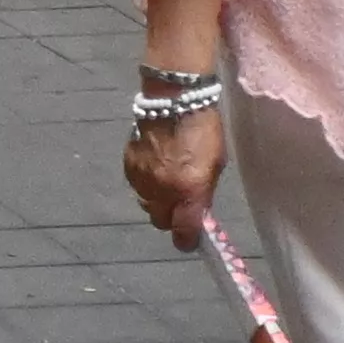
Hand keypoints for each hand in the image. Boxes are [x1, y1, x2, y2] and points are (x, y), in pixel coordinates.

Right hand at [122, 106, 222, 245]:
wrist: (174, 101)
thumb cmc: (204, 131)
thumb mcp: (215, 165)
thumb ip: (203, 192)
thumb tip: (197, 210)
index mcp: (190, 191)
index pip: (184, 231)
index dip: (187, 240)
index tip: (190, 240)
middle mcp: (163, 191)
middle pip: (161, 221)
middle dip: (171, 218)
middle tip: (180, 205)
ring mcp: (142, 179)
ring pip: (147, 204)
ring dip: (157, 199)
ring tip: (166, 181)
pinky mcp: (128, 166)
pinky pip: (137, 185)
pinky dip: (146, 182)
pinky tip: (154, 167)